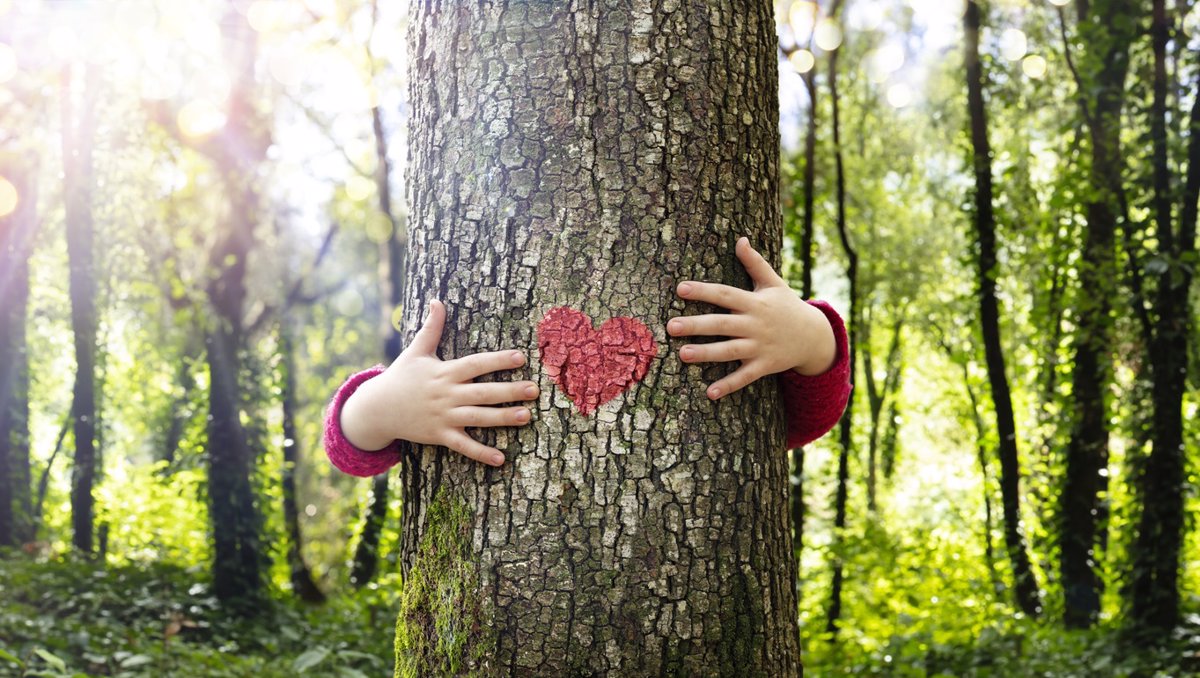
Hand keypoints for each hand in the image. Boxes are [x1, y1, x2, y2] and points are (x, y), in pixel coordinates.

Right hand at [340, 300, 537, 466]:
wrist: (376, 409)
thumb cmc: (400, 377)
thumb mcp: (415, 351)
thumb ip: (431, 328)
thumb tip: (437, 301)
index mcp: (444, 372)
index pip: (475, 364)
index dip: (497, 360)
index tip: (520, 356)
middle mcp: (446, 395)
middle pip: (483, 392)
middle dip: (509, 391)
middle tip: (534, 389)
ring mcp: (443, 417)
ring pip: (478, 418)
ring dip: (502, 418)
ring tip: (526, 416)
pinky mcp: (439, 436)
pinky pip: (463, 446)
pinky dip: (481, 453)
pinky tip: (501, 459)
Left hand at [668, 237, 836, 399]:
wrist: (815, 336)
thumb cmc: (787, 306)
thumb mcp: (774, 283)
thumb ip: (755, 263)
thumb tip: (740, 239)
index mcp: (754, 302)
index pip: (725, 294)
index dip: (704, 291)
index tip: (680, 288)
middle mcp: (756, 324)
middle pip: (722, 324)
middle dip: (696, 325)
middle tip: (670, 326)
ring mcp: (760, 346)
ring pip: (730, 351)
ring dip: (706, 354)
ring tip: (682, 355)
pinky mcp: (765, 366)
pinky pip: (745, 377)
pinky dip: (729, 385)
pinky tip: (709, 393)